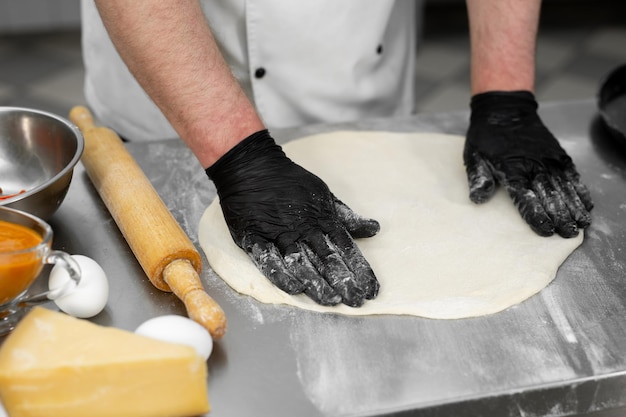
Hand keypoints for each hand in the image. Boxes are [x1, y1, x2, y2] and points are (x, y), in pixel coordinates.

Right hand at [206, 130, 379, 306]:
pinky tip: (293, 289)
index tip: (370, 290)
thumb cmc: (291, 182)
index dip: (359, 270)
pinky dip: (280, 273)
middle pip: (326, 260)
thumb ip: (347, 217)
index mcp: (322, 220)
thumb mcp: (324, 196)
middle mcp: (303, 229)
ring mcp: (278, 234)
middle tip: (356, 301)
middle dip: (342, 282)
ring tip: (330, 301)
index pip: (345, 249)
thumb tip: (374, 229)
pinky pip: (267, 258)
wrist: (253, 167)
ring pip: (300, 262)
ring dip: (316, 283)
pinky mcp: (254, 237)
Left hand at [464, 91, 592, 236]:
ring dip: (574, 207)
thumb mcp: (474, 157)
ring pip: (565, 187)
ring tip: (582, 224)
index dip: (537, 216)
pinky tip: (586, 203)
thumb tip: (478, 199)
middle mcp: (534, 166)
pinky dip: (580, 189)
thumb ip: (478, 179)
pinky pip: (572, 174)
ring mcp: (548, 160)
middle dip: (561, 216)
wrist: (505, 110)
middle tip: (569, 233)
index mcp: (512, 170)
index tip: (546, 230)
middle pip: (551, 196)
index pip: (526, 198)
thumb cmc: (487, 137)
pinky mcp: (558, 154)